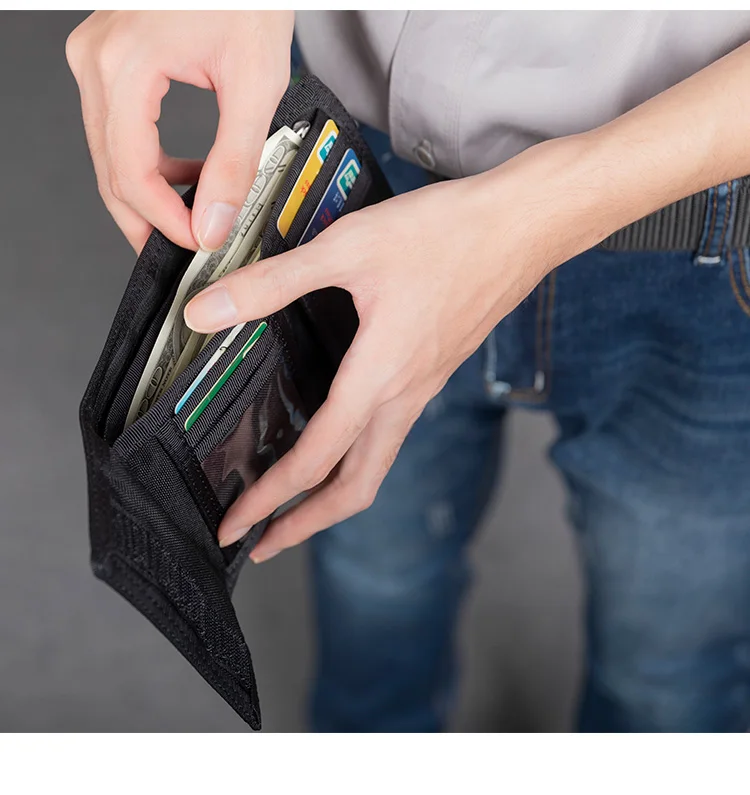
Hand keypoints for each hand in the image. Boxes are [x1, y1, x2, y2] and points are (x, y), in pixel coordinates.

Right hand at [66, 10, 293, 252]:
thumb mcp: (255, 84)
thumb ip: (235, 161)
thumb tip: (215, 222)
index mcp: (125, 67)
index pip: (130, 173)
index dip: (164, 221)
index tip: (199, 243)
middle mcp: (96, 62)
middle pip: (110, 170)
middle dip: (146, 220)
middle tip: (180, 252)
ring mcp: (96, 59)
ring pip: (110, 154)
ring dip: (149, 194)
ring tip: (192, 216)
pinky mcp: (109, 60)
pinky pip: (117, 129)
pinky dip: (148, 162)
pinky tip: (184, 175)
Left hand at [184, 134, 604, 561]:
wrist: (524, 225)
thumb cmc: (445, 234)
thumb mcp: (346, 249)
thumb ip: (272, 284)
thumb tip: (204, 312)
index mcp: (379, 377)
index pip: (315, 459)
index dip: (268, 497)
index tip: (234, 525)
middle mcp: (405, 396)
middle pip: (355, 488)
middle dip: (306, 524)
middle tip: (264, 544)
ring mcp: (424, 387)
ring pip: (376, 464)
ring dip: (332, 495)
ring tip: (294, 504)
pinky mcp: (434, 370)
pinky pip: (392, 432)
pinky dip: (358, 456)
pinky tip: (340, 434)